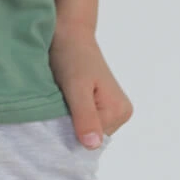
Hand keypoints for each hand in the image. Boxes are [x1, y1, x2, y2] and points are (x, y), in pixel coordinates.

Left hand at [49, 22, 132, 148]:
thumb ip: (85, 116)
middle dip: (72, 126)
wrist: (70, 34)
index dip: (72, 132)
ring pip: (86, 130)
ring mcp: (112, 109)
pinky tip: (64, 100)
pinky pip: (84, 120)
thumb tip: (93, 145)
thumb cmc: (72, 56)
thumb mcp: (76, 88)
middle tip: (58, 105)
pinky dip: (70, 114)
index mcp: (120, 111)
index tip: (58, 115)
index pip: (92, 142)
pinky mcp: (101, 104)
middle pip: (91, 137)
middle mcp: (121, 113)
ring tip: (62, 99)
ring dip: (70, 120)